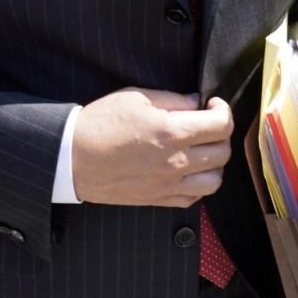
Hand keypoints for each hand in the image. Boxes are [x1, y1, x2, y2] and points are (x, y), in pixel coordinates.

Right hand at [71, 88, 232, 206]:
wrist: (73, 158)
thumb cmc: (100, 124)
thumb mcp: (135, 98)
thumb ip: (172, 99)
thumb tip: (196, 102)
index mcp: (172, 132)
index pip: (220, 125)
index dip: (223, 110)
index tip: (213, 104)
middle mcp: (176, 162)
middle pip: (222, 152)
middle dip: (220, 133)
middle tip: (206, 123)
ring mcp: (169, 184)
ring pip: (215, 180)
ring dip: (214, 162)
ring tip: (201, 149)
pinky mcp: (159, 199)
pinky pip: (194, 197)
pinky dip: (199, 184)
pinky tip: (188, 170)